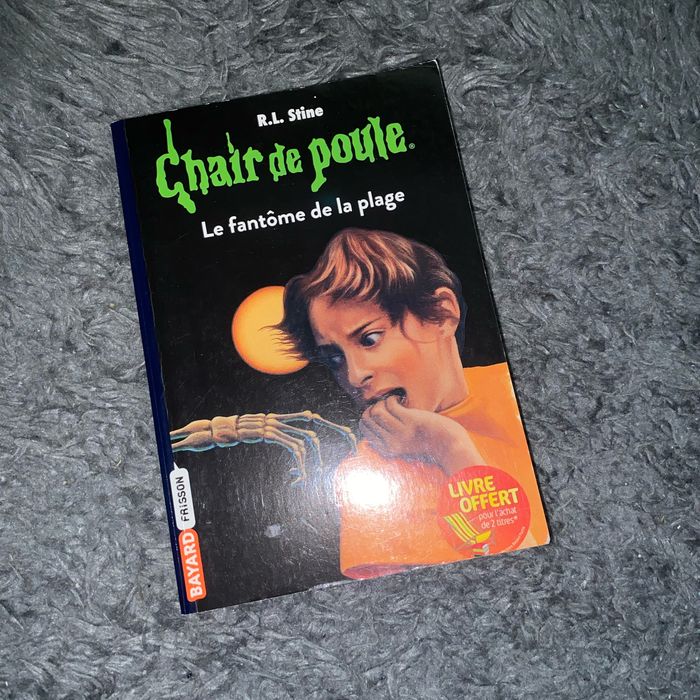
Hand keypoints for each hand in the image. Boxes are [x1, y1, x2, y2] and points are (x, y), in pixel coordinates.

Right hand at [360, 396, 482, 473]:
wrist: (449, 445)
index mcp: (387, 450)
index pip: (364, 429)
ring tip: (394, 402)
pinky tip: (401, 399)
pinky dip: (393, 398)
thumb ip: (386, 437)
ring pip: (377, 410)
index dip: (367, 416)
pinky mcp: (410, 421)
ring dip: (383, 402)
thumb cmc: (426, 442)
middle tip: (386, 405)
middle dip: (373, 407)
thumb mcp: (402, 445)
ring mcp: (400, 432)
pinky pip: (390, 404)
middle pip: (367, 418)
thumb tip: (367, 420)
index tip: (378, 412)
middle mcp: (391, 443)